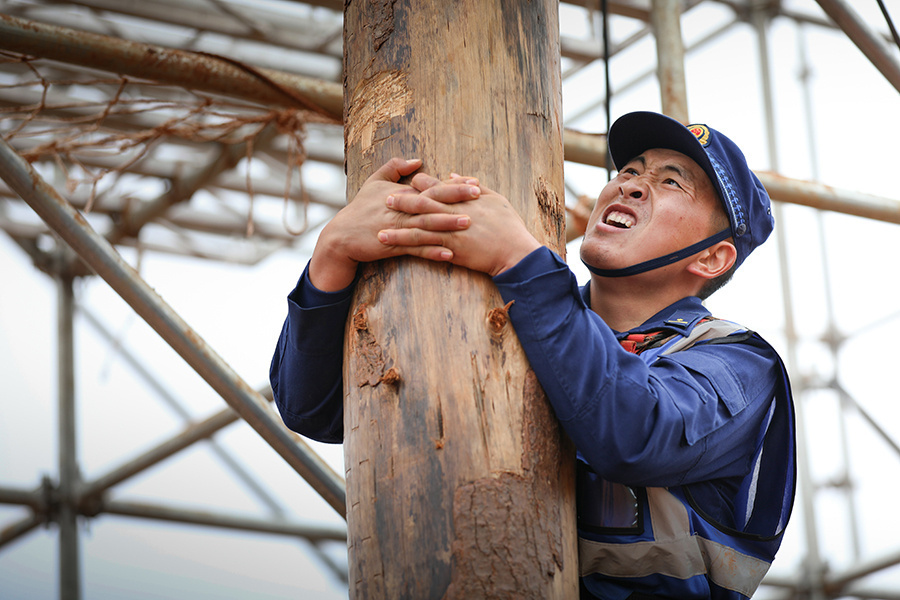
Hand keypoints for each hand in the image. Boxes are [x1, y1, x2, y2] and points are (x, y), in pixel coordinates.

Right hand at [308, 158, 475, 290]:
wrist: (342, 236)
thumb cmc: (361, 208)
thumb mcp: (375, 182)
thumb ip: (395, 167)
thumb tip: (418, 160)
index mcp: (402, 193)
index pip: (431, 186)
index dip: (453, 184)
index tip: (474, 182)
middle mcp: (401, 209)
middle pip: (432, 202)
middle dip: (456, 198)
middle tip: (478, 195)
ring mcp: (397, 228)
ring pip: (426, 225)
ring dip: (448, 224)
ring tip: (469, 223)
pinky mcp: (393, 246)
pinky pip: (416, 249)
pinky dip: (432, 252)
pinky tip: (449, 254)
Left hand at [378, 173, 541, 276]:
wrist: (516, 252)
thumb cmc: (509, 226)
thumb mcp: (495, 198)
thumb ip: (472, 186)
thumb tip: (453, 175)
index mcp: (464, 199)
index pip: (438, 187)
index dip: (422, 184)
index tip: (408, 181)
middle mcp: (455, 213)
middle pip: (423, 204)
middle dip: (402, 202)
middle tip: (384, 199)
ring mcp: (452, 232)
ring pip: (419, 228)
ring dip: (399, 228)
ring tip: (380, 229)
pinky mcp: (452, 250)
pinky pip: (426, 247)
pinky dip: (409, 246)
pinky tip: (396, 247)